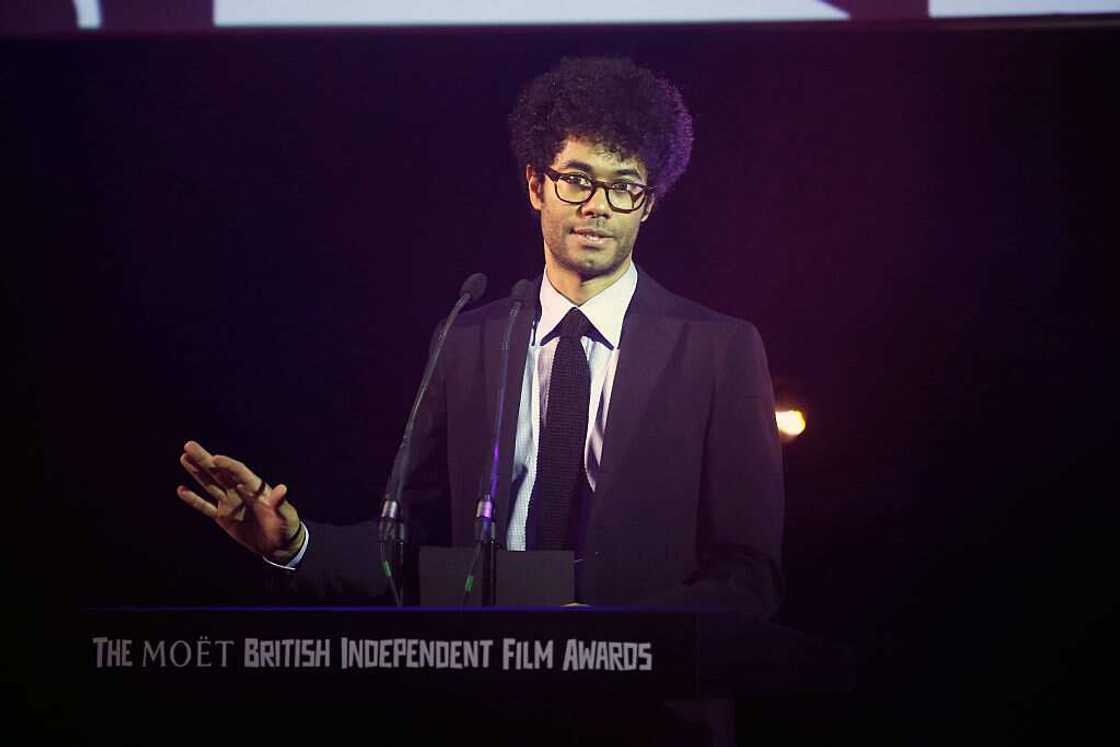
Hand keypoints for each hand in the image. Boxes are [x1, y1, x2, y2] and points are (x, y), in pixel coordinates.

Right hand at [176, 440, 302, 563]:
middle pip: (219, 472)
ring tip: (184, 458)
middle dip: (204, 459)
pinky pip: (205, 506)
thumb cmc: (286, 527)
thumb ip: (281, 503)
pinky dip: (193, 499)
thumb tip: (282, 488)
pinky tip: (181, 489)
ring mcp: (230, 503)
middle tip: (189, 445)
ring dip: (197, 472)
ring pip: (209, 484)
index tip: (214, 458)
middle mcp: (240, 491)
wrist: (279, 546)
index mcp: (255, 488)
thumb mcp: (287, 516)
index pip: (239, 471)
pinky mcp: (223, 517)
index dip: (227, 465)